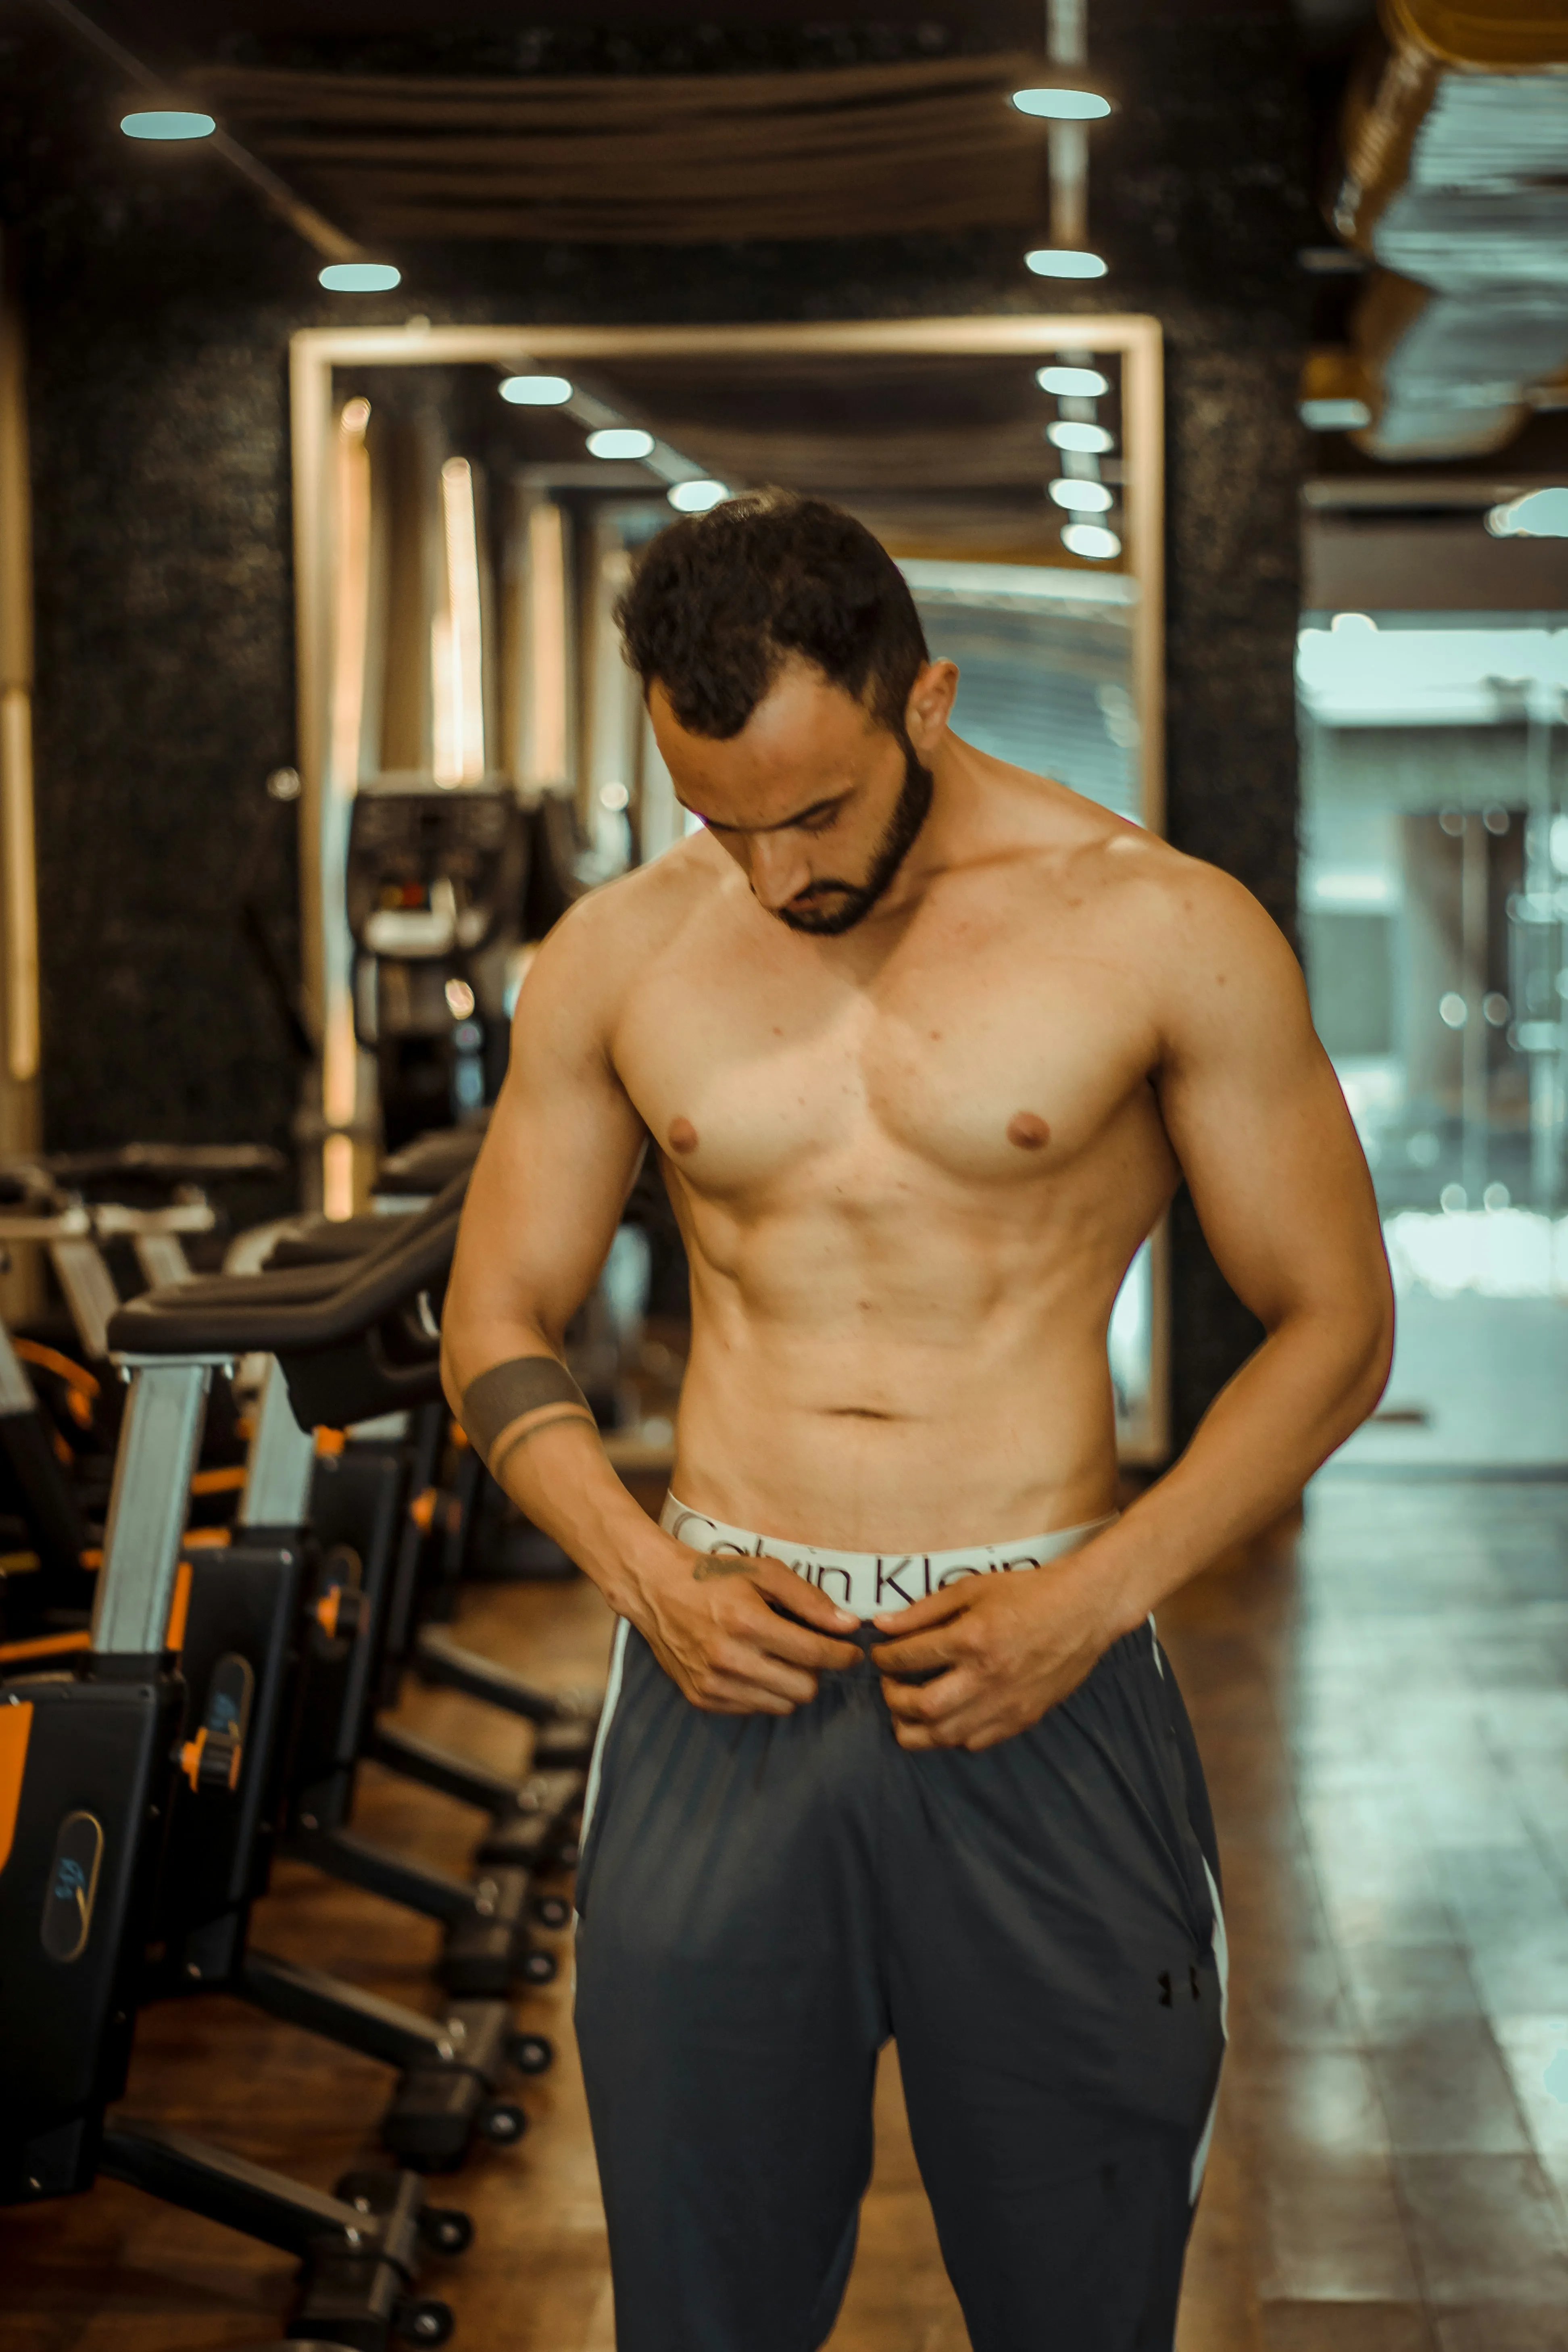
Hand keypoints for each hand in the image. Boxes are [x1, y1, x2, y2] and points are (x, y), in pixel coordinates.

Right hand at [626, 1536, 860, 1714]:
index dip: (843, 1656)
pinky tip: (754, 1666)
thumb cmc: (714, 1576)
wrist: (656, 1589)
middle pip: (803, 1689)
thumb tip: (848, 1626)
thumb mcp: (764, 1572)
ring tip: (780, 1658)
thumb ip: (809, 1599)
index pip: (814, 1655)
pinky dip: (764, 1693)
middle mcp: (729, 1659)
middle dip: (816, 1672)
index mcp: (747, 1623)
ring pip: (781, 1705)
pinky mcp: (701, 1698)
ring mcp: (713, 1683)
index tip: (852, 1652)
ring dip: (791, 1684)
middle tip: (809, 1651)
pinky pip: (754, 1710)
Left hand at [871, 1555, 1119, 1751]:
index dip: (885, 1658)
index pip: (910, 1657)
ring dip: (915, 1728)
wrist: (1085, 1610)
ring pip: (946, 1735)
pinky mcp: (1023, 1718)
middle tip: (890, 1686)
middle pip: (923, 1707)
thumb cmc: (1028, 1592)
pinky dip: (950, 1736)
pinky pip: (975, 1742)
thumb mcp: (972, 1588)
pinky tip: (945, 1718)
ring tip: (908, 1710)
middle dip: (894, 1700)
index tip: (880, 1655)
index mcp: (973, 1638)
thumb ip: (924, 1610)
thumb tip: (881, 1625)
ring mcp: (1007, 1703)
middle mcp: (988, 1676)